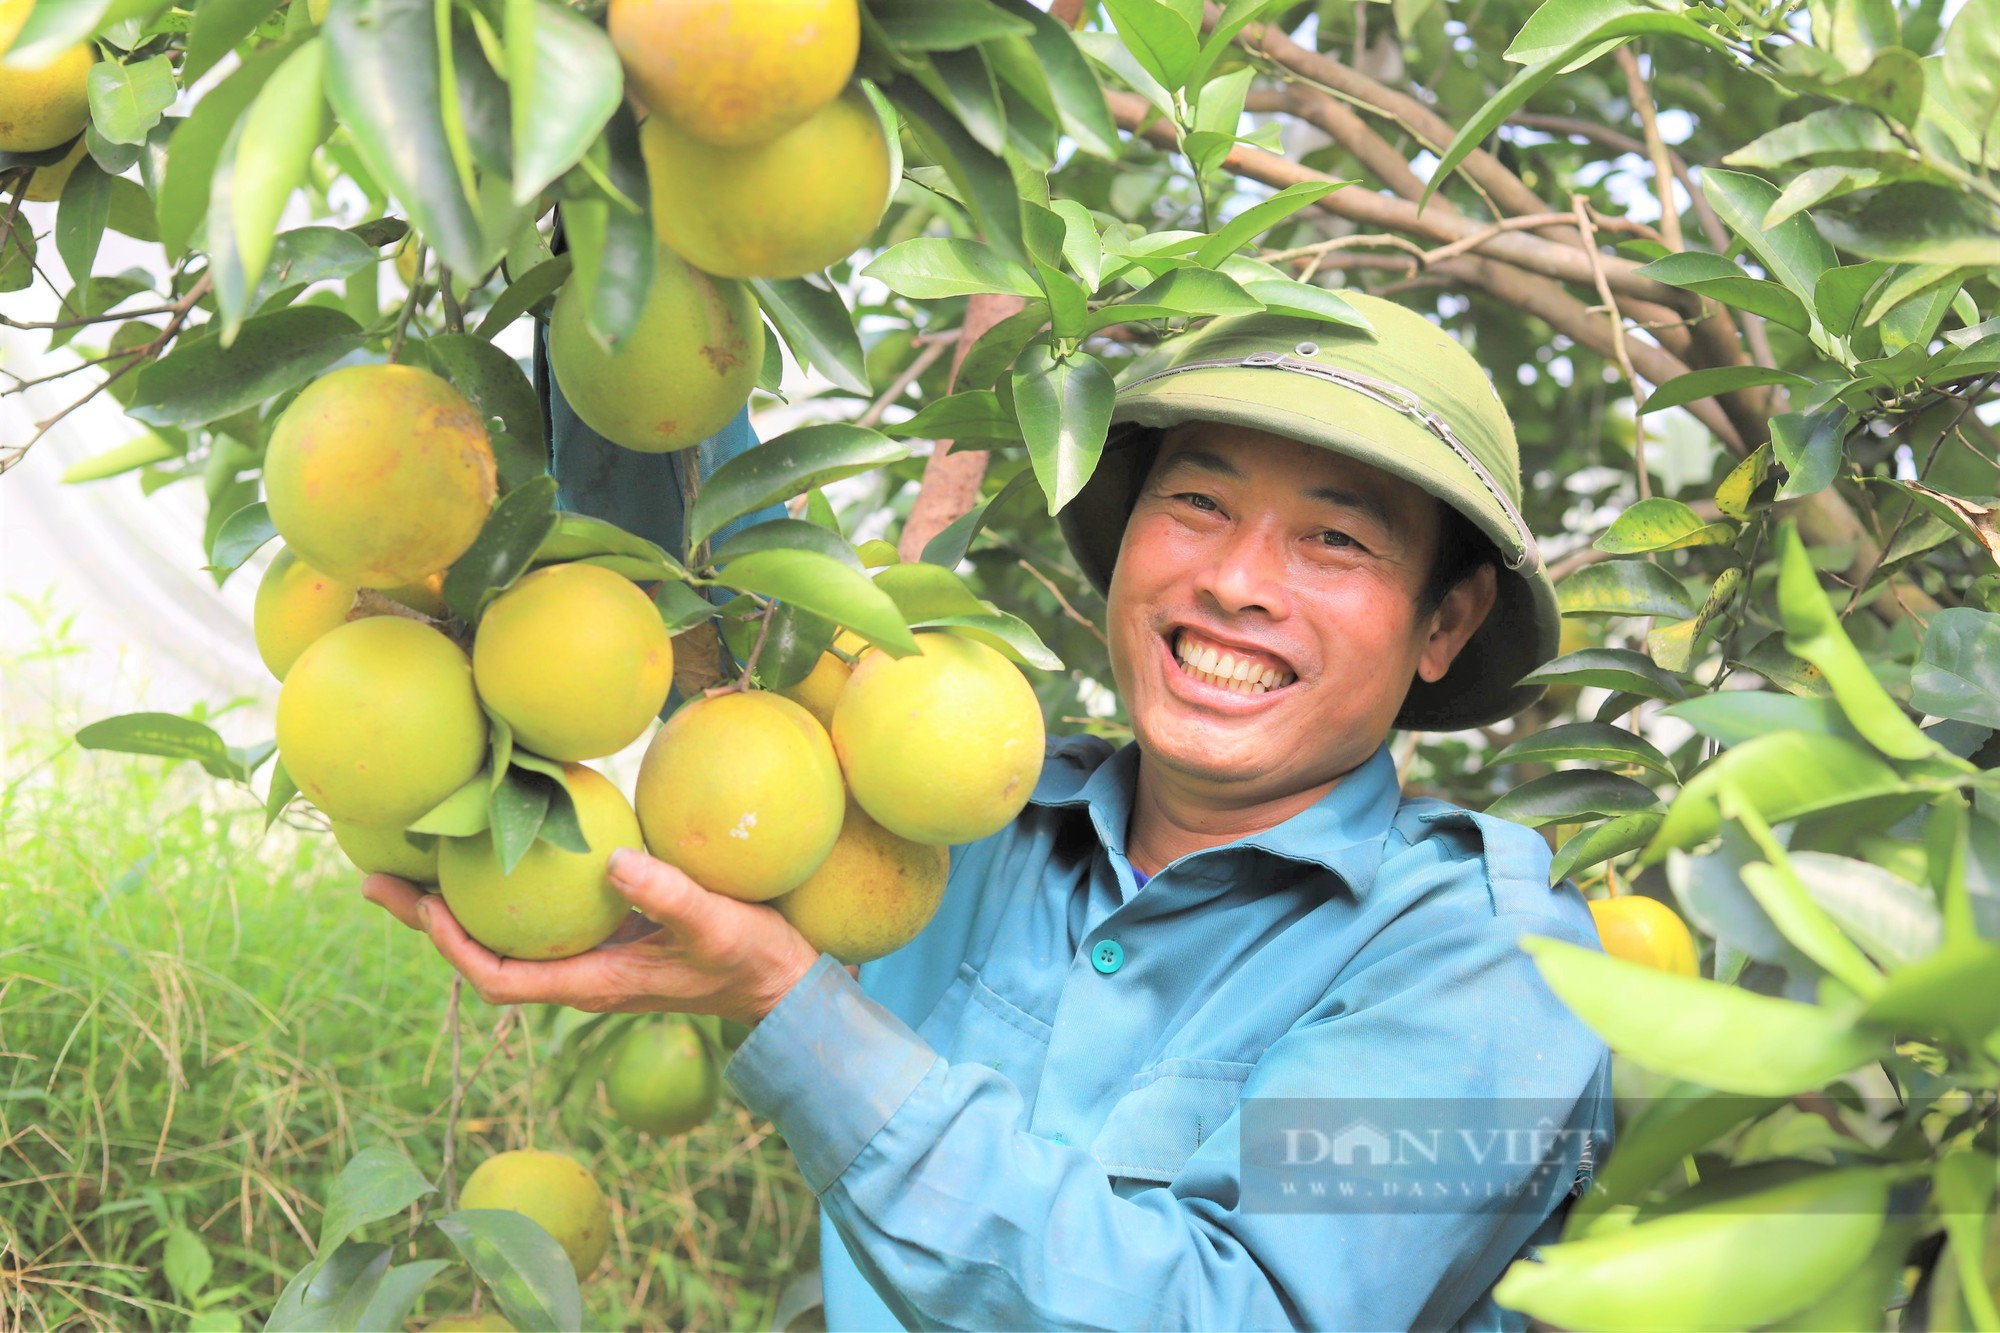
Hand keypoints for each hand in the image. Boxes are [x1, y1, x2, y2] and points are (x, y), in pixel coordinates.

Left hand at [362, 848, 822, 1025]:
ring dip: (455, 904)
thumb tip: (613, 862)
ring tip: (414, 859)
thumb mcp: (716, 926)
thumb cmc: (751, 960)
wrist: (784, 985)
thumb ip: (670, 898)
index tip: (423, 905)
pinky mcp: (608, 937)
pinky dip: (504, 890)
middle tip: (373, 877)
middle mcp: (579, 974)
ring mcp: (591, 957)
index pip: (499, 978)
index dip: (453, 946)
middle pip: (482, 956)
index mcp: (593, 983)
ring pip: (504, 936)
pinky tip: (498, 852)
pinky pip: (538, 918)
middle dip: (427, 921)